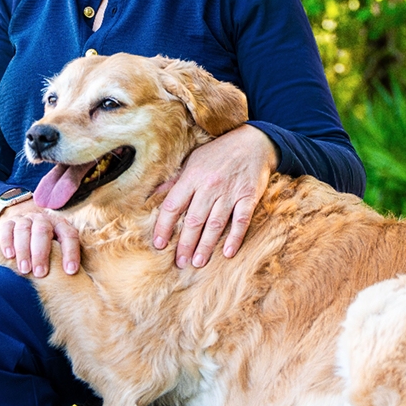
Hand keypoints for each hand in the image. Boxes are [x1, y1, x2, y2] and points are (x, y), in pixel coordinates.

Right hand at [0, 199, 82, 277]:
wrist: (27, 226)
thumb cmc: (47, 245)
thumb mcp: (59, 247)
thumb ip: (65, 257)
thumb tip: (72, 278)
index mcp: (60, 224)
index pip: (69, 235)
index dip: (71, 253)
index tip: (70, 271)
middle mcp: (42, 219)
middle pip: (42, 231)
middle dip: (41, 253)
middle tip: (40, 274)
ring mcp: (24, 219)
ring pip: (23, 230)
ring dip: (23, 251)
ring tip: (24, 270)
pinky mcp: (8, 221)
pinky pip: (6, 229)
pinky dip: (7, 242)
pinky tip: (9, 256)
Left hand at [151, 124, 276, 267]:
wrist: (253, 142)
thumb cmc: (218, 154)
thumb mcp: (191, 161)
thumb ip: (173, 181)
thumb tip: (152, 195)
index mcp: (191, 178)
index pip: (172, 207)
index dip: (164, 227)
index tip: (159, 245)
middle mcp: (208, 186)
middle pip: (193, 220)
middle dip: (184, 244)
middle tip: (179, 263)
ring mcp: (230, 192)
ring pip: (215, 223)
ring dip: (206, 245)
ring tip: (198, 262)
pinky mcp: (249, 196)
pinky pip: (241, 220)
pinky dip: (235, 237)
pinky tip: (228, 252)